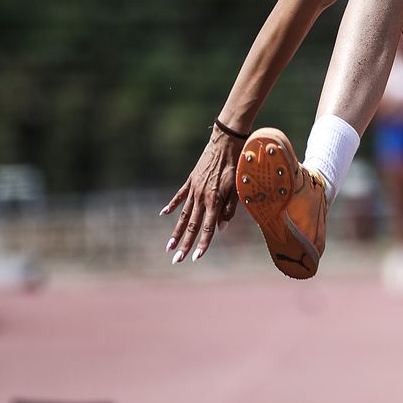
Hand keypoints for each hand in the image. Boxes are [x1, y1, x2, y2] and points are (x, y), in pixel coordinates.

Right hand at [162, 129, 243, 263]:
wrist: (226, 141)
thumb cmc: (237, 165)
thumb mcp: (238, 187)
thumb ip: (229, 209)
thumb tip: (221, 228)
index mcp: (214, 200)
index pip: (208, 228)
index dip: (203, 244)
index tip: (195, 257)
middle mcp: (201, 197)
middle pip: (192, 225)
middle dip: (184, 244)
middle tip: (176, 260)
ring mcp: (194, 189)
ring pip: (184, 215)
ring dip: (176, 231)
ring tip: (168, 246)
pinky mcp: (191, 180)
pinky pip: (180, 196)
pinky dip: (172, 205)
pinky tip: (164, 214)